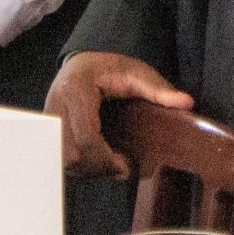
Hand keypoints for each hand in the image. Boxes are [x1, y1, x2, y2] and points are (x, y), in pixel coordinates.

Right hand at [44, 52, 189, 178]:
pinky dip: (77, 167)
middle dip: (96, 168)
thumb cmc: (108, 68)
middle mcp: (56, 106)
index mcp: (77, 90)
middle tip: (119, 168)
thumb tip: (187, 103)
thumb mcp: (136, 72)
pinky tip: (95, 162)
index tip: (124, 165)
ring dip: (86, 170)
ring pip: (61, 161)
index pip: (86, 137)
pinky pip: (58, 159)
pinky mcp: (46, 132)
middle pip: (70, 155)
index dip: (105, 158)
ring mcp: (47, 120)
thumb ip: (158, 89)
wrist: (82, 63)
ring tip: (109, 165)